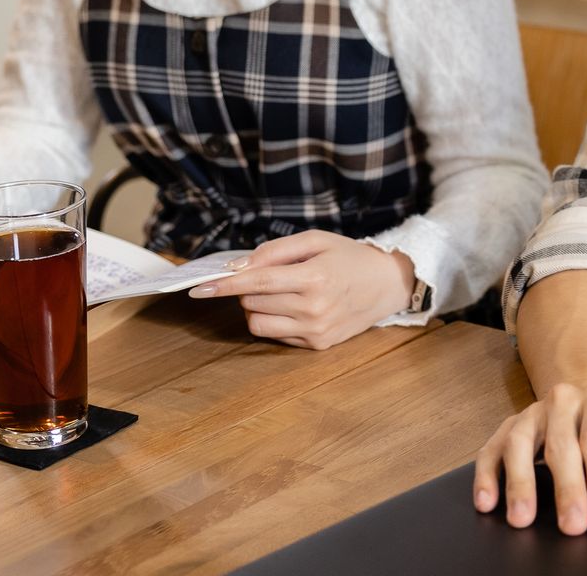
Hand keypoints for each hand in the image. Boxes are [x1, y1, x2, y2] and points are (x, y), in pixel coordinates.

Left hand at [188, 230, 414, 350]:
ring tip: (280, 292)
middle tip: (268, 275)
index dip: (225, 284)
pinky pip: (275, 335)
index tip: (199, 287)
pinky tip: (294, 307)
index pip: (257, 283)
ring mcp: (316, 330)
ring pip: (258, 323)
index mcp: (314, 278)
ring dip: (257, 307)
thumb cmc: (348, 257)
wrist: (387, 284)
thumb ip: (275, 251)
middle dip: (248, 288)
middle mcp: (314, 308)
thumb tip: (238, 267)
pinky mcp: (317, 345)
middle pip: (253, 302)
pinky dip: (274, 319)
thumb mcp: (316, 240)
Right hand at [473, 383, 586, 536]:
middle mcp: (563, 402)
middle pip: (561, 444)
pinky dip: (486, 476)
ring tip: (521, 519)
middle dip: (567, 488)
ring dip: (520, 483)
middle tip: (572, 526)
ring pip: (520, 443)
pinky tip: (486, 501)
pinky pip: (491, 449)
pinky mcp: (507, 428)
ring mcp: (531, 414)